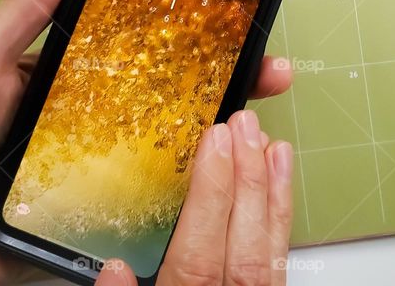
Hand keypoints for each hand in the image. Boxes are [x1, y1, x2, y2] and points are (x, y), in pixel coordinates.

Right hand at [94, 110, 293, 285]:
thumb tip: (113, 268)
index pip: (198, 255)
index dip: (209, 194)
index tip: (213, 142)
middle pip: (241, 244)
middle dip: (244, 178)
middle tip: (242, 125)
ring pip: (268, 250)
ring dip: (269, 190)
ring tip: (267, 141)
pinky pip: (280, 258)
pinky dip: (281, 215)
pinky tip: (279, 180)